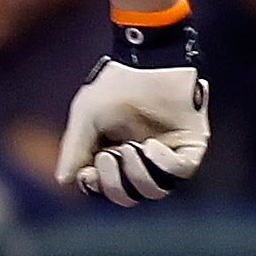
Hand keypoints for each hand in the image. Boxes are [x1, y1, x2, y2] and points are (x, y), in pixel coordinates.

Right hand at [55, 59, 209, 203]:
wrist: (149, 60)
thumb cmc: (115, 84)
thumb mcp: (85, 117)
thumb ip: (75, 149)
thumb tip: (63, 181)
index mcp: (115, 153)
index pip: (106, 188)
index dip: (97, 186)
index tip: (89, 172)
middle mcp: (142, 158)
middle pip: (131, 195)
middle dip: (116, 183)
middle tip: (110, 155)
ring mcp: (168, 153)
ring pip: (157, 189)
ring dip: (139, 176)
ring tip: (132, 149)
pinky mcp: (191, 145)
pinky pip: (181, 171)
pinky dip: (163, 164)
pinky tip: (151, 145)